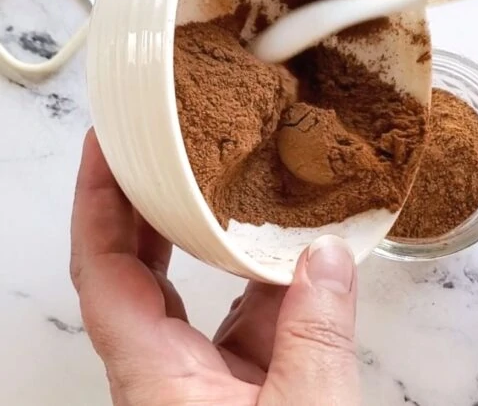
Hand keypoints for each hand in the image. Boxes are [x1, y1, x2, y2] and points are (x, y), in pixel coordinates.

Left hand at [70, 130, 360, 404]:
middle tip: (151, 149)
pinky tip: (283, 252)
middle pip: (131, 274)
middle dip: (136, 205)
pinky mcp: (231, 388)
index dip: (96, 204)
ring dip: (195, 237)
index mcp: (157, 375)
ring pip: (184, 295)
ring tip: (214, 183)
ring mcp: (197, 380)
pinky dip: (254, 278)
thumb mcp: (307, 405)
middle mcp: (163, 373)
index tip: (105, 148)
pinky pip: (235, 318)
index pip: (104, 274)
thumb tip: (328, 255)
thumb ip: (318, 331)